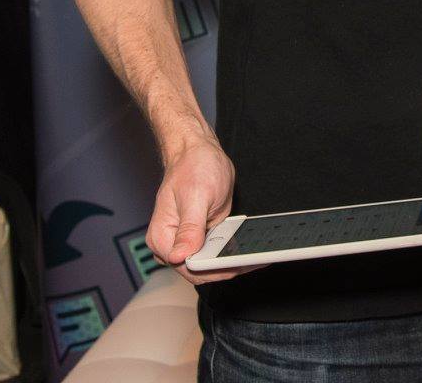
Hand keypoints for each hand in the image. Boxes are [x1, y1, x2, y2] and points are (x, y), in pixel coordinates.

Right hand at [148, 134, 251, 283]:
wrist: (197, 152)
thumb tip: (178, 256)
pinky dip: (232, 251)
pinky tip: (250, 248)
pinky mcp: (202, 235)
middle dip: (227, 267)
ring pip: (209, 262)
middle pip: (200, 270)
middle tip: (256, 261)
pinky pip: (216, 250)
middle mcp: (172, 243)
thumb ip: (189, 228)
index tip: (238, 266)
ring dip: (232, 261)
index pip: (188, 268)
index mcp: (163, 238)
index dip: (214, 270)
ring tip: (258, 257)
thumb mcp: (195, 197)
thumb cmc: (192, 168)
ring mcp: (188, 240)